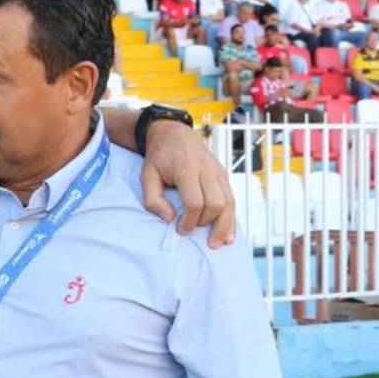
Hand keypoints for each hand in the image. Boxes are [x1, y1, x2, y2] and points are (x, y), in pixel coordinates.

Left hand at [140, 120, 234, 246]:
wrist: (174, 133)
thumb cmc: (159, 157)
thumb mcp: (147, 175)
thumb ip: (153, 199)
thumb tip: (169, 218)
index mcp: (187, 169)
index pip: (195, 202)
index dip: (189, 221)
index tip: (180, 230)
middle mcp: (207, 170)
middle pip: (216, 204)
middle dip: (206, 224)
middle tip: (193, 233)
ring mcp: (218, 173)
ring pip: (229, 203)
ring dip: (224, 226)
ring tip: (218, 244)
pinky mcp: (223, 176)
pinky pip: (232, 200)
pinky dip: (232, 218)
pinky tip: (229, 235)